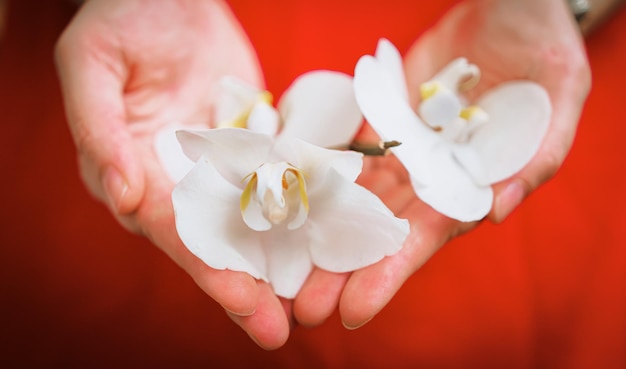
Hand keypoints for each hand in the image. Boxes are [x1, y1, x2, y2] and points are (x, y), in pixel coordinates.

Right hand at [55, 0, 290, 348]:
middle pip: (213, 240)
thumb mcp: (93, 66)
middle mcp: (177, 181)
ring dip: (277, 260)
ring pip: (250, 221)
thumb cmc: (120, 22)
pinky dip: (300, 209)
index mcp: (134, 172)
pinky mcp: (250, 147)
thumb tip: (123, 197)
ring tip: (309, 301)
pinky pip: (277, 180)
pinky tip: (327, 238)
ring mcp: (217, 166)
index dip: (205, 266)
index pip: (172, 230)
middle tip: (277, 329)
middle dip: (245, 284)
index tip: (241, 299)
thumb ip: (100, 132)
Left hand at [292, 0, 590, 328]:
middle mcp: (432, 178)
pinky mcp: (385, 121)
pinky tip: (291, 200)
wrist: (509, 10)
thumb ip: (536, 157)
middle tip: (306, 308)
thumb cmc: (545, 55)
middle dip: (344, 269)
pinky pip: (350, 150)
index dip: (390, 274)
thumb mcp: (558, 99)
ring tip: (288, 265)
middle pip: (381, 232)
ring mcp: (405, 151)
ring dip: (324, 232)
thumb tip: (498, 210)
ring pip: (358, 199)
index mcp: (470, 187)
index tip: (354, 310)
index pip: (426, 240)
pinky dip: (322, 176)